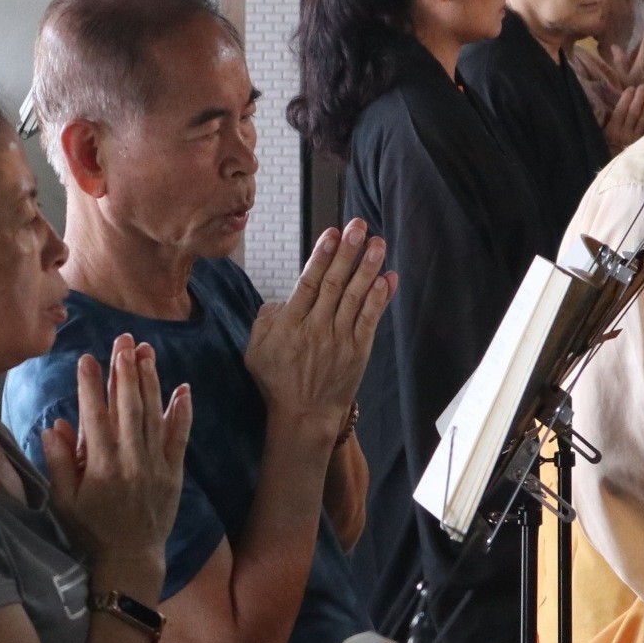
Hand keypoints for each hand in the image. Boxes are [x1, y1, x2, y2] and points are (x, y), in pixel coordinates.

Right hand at [40, 334, 192, 599]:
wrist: (130, 560)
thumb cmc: (90, 530)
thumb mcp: (65, 502)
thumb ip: (59, 463)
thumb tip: (53, 425)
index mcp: (101, 468)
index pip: (94, 417)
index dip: (91, 386)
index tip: (86, 358)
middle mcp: (131, 462)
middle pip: (128, 408)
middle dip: (125, 371)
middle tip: (123, 340)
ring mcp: (156, 466)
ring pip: (153, 415)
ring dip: (150, 381)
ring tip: (146, 351)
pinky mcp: (174, 473)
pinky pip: (179, 437)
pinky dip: (182, 412)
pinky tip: (181, 388)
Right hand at [242, 219, 394, 436]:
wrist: (304, 416)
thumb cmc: (277, 381)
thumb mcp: (256, 349)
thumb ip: (266, 319)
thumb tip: (282, 299)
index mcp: (289, 325)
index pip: (308, 283)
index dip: (321, 256)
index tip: (331, 233)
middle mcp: (316, 329)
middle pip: (334, 284)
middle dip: (347, 252)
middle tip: (358, 226)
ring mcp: (339, 340)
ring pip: (355, 297)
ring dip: (367, 268)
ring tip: (377, 243)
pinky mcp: (357, 350)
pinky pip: (370, 320)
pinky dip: (379, 298)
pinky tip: (387, 278)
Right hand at [600, 85, 643, 151]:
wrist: (617, 168)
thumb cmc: (606, 149)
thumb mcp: (601, 136)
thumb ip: (607, 122)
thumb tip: (612, 107)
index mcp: (612, 130)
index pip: (620, 111)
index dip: (626, 99)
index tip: (631, 88)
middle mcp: (624, 133)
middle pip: (634, 113)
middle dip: (639, 98)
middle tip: (643, 87)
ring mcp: (635, 139)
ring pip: (643, 119)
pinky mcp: (643, 143)